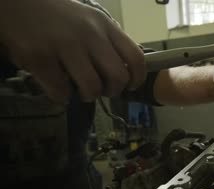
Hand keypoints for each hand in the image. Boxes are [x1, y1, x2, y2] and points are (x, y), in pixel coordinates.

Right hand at [0, 0, 145, 102]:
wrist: (17, 3)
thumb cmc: (57, 17)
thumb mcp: (89, 21)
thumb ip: (107, 42)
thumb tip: (126, 71)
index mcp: (105, 26)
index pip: (136, 57)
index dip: (137, 78)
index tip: (131, 87)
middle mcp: (89, 35)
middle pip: (118, 77)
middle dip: (113, 91)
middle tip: (102, 90)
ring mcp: (65, 45)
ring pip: (92, 88)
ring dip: (88, 96)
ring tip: (78, 89)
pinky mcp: (41, 57)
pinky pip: (62, 92)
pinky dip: (62, 96)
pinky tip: (56, 86)